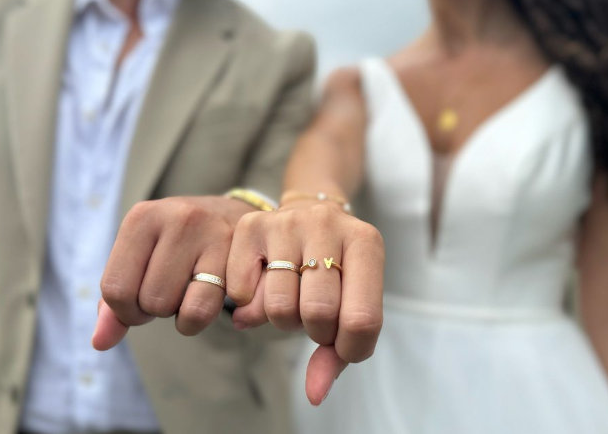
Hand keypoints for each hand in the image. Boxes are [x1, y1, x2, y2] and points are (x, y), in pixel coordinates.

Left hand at [92, 196, 253, 350]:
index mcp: (142, 216)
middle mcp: (177, 217)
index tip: (141, 296)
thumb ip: (115, 301)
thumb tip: (100, 342)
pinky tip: (204, 298)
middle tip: (170, 290)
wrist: (231, 217)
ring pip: (174, 307)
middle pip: (148, 301)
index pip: (115, 289)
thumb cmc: (176, 245)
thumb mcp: (140, 259)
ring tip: (187, 290)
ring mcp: (210, 233)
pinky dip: (197, 320)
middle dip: (154, 309)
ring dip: (177, 314)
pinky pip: (202, 311)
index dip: (125, 309)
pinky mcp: (236, 254)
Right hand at [226, 202, 384, 404]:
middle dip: (315, 332)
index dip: (348, 348)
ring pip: (279, 306)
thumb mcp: (351, 301)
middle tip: (314, 318)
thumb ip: (338, 353)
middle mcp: (327, 223)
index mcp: (366, 243)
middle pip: (318, 313)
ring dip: (283, 320)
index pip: (362, 320)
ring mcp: (287, 221)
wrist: (307, 213)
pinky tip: (263, 287)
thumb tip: (314, 395)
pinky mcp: (251, 224)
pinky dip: (250, 305)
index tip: (341, 344)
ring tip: (292, 299)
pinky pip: (242, 293)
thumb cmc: (335, 269)